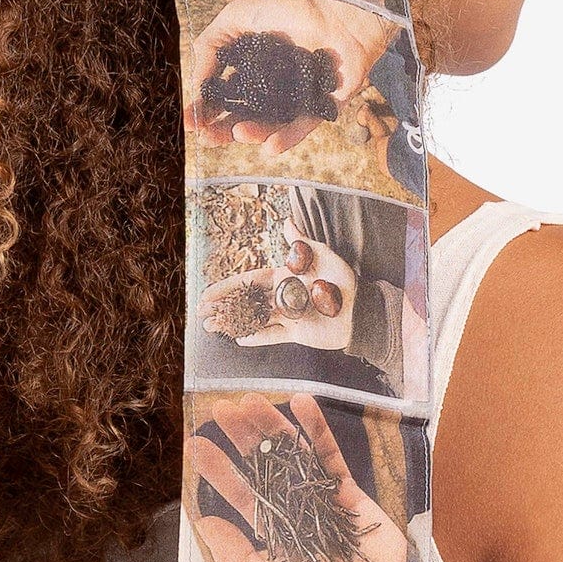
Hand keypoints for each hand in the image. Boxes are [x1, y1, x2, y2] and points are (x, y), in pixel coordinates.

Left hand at [186, 392, 408, 561]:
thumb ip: (235, 558)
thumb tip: (203, 523)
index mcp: (272, 529)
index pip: (240, 493)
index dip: (219, 470)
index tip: (196, 444)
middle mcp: (292, 507)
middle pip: (262, 465)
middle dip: (241, 437)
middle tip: (221, 409)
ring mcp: (319, 495)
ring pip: (291, 453)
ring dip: (272, 425)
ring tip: (252, 400)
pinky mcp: (347, 488)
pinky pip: (329, 453)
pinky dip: (316, 428)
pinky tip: (301, 403)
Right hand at [188, 0, 392, 150]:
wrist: (342, 11)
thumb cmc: (293, 9)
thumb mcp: (239, 17)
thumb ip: (212, 44)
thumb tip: (196, 82)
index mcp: (250, 70)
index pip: (222, 97)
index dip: (204, 111)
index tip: (190, 123)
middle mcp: (270, 87)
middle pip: (241, 117)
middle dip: (221, 131)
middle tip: (207, 137)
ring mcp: (295, 99)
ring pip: (268, 126)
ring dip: (252, 134)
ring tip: (239, 133)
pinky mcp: (321, 107)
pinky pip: (302, 127)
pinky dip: (287, 138)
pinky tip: (271, 147)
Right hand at [199, 238, 356, 350]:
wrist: (361, 308)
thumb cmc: (342, 279)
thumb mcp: (321, 254)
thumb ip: (300, 242)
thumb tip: (287, 221)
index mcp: (284, 277)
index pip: (249, 281)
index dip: (227, 287)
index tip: (207, 293)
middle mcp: (282, 297)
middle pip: (246, 302)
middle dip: (224, 307)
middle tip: (201, 313)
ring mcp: (288, 317)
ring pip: (254, 319)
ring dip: (234, 322)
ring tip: (212, 327)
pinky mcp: (296, 333)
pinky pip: (272, 336)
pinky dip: (257, 337)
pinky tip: (240, 339)